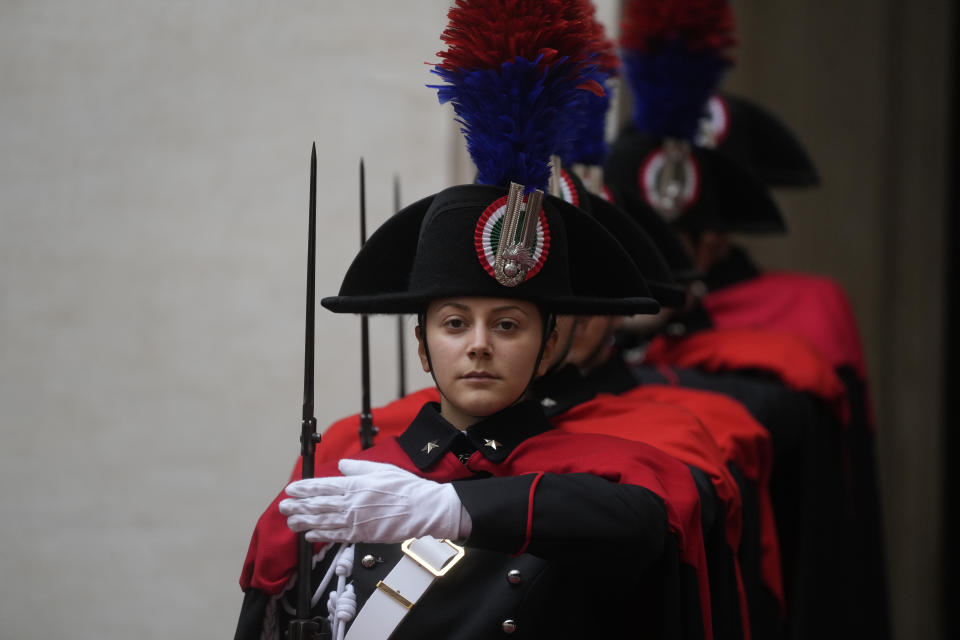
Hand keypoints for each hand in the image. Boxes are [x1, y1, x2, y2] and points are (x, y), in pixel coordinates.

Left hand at [279, 459, 467, 543]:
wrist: (423, 510)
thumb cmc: (406, 488)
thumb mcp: (381, 469)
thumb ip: (358, 467)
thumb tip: (341, 466)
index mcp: (355, 485)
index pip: (322, 487)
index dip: (304, 489)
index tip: (290, 489)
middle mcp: (351, 504)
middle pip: (317, 506)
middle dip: (298, 506)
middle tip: (283, 507)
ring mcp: (355, 521)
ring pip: (323, 522)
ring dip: (304, 522)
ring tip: (290, 522)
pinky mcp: (361, 535)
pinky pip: (336, 536)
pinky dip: (321, 536)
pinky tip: (310, 535)